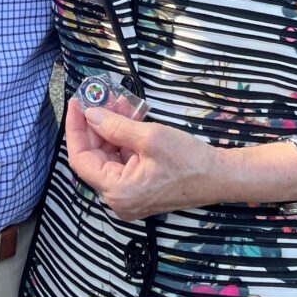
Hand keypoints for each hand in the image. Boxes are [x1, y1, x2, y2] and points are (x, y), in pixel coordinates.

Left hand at [64, 100, 221, 220]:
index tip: (77, 103)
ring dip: (110, 128)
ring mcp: (128, 196)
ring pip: (108, 156)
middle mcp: (118, 199)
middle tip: (100, 97)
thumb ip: (115, 126)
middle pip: (94, 157)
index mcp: (117, 191)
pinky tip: (128, 116)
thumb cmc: (188, 159)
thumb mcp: (150, 137)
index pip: (81, 159)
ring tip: (117, 101)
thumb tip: (89, 115)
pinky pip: (122, 161)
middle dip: (96, 125)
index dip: (76, 129)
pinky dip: (122, 138)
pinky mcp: (139, 188)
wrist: (220, 177)